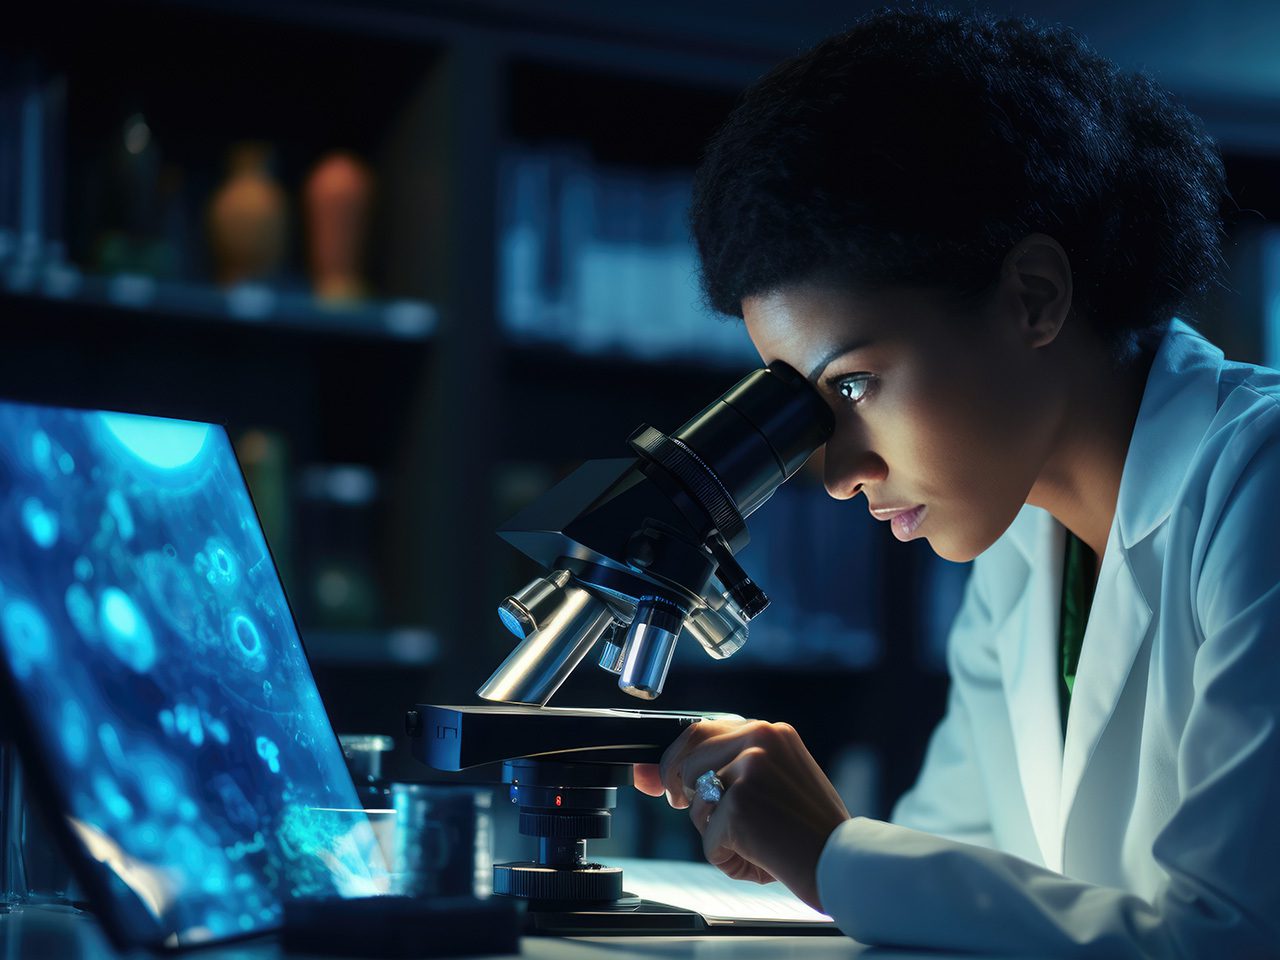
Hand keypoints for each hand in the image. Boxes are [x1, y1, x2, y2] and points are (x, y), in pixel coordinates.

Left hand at [633, 718, 849, 910]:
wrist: (844, 861)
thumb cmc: (813, 831)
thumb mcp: (778, 782)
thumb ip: (732, 770)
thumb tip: (663, 777)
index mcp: (770, 732)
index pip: (702, 730)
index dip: (675, 756)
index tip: (660, 776)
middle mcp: (759, 739)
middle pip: (686, 754)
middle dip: (672, 781)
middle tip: (678, 802)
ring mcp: (748, 769)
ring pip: (695, 800)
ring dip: (713, 830)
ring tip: (753, 843)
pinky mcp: (739, 804)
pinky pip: (709, 839)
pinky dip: (727, 859)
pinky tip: (760, 859)